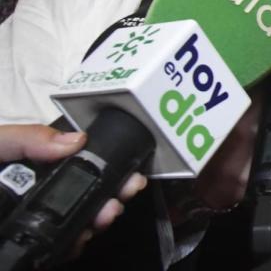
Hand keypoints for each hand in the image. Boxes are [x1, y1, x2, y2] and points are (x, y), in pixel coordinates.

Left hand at [0, 124, 146, 252]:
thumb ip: (26, 139)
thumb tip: (77, 140)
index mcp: (30, 167)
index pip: (77, 164)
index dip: (106, 166)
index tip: (127, 172)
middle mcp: (35, 194)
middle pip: (85, 193)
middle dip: (110, 195)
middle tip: (123, 196)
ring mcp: (29, 224)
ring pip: (78, 222)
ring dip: (98, 219)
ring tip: (104, 217)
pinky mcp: (23, 251)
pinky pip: (57, 249)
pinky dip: (74, 245)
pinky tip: (78, 241)